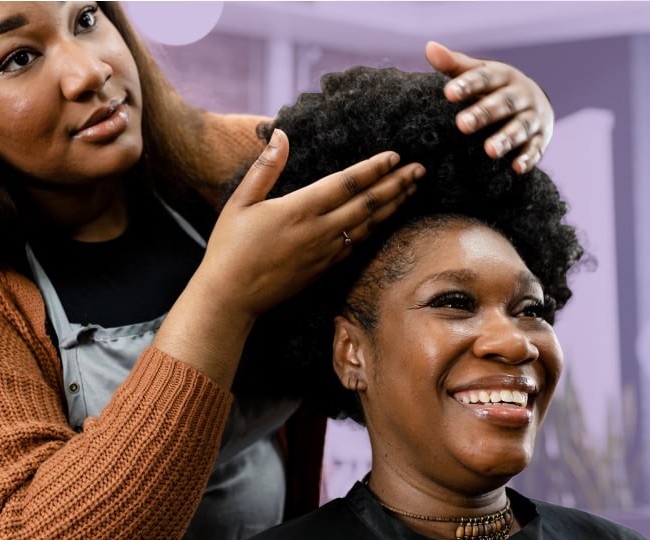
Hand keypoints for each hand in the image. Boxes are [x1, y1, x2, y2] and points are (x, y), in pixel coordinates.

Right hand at [203, 128, 423, 318]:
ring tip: (412, 190)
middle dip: (396, 184)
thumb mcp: (239, 202)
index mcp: (300, 209)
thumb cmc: (229, 248)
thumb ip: (264, 167)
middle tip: (420, 169)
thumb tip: (281, 134)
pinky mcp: (325, 269)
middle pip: (368, 204)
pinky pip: (359, 244)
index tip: (395, 155)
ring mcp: (325, 253)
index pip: (347, 183)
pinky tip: (387, 220)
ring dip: (393, 206)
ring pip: (369, 225)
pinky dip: (378, 228)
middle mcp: (319, 231)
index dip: (373, 168)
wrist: (231, 296)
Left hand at [425, 41, 553, 173]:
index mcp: (503, 77)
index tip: (448, 93)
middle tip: (462, 125)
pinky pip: (535, 149)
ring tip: (490, 151)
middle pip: (503, 103)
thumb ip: (454, 65)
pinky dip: (528, 158)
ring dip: (506, 139)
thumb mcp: (479, 74)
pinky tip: (516, 168)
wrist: (535, 102)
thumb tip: (430, 48)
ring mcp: (532, 117)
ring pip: (520, 128)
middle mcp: (521, 95)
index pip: (485, 78)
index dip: (467, 85)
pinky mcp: (540, 139)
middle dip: (484, 114)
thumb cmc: (495, 88)